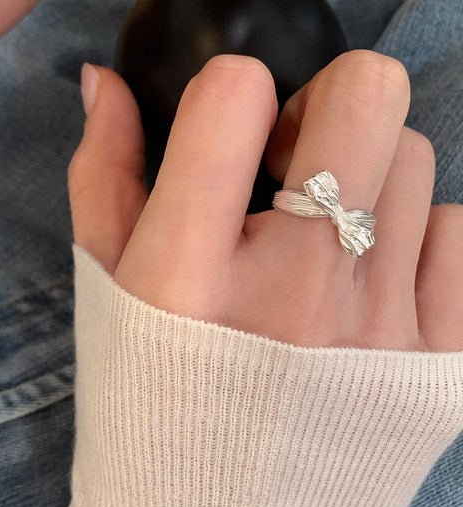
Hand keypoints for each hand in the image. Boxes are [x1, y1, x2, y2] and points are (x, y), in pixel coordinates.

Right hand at [69, 51, 462, 352]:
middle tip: (299, 153)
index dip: (233, 89)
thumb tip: (104, 83)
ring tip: (326, 231)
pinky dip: (416, 234)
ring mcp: (379, 331)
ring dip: (367, 175)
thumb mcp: (109, 285)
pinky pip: (458, 232)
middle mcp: (292, 295)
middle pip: (366, 97)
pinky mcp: (438, 366)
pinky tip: (372, 275)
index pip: (234, 98)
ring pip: (414, 159)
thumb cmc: (149, 398)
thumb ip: (105, 174)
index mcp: (188, 274)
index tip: (234, 126)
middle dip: (331, 101)